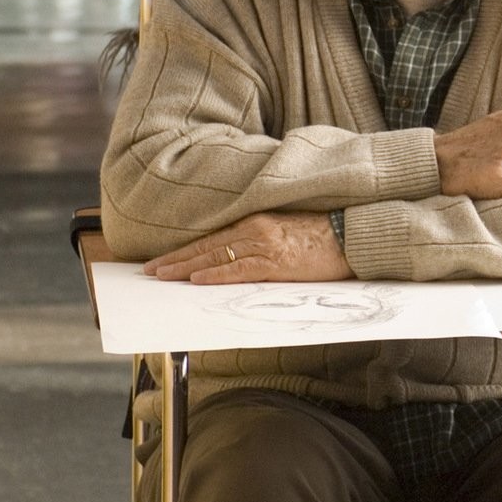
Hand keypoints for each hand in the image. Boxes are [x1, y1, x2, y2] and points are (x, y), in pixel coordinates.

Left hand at [144, 211, 351, 282]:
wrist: (352, 235)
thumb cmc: (324, 236)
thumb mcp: (287, 232)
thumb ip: (262, 240)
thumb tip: (239, 257)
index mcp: (257, 221)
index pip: (212, 237)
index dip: (185, 249)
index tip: (163, 259)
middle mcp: (255, 229)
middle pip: (206, 246)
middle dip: (175, 259)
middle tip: (149, 271)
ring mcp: (264, 245)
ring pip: (216, 257)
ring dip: (185, 268)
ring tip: (161, 277)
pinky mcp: (277, 263)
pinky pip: (239, 270)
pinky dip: (215, 275)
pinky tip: (196, 280)